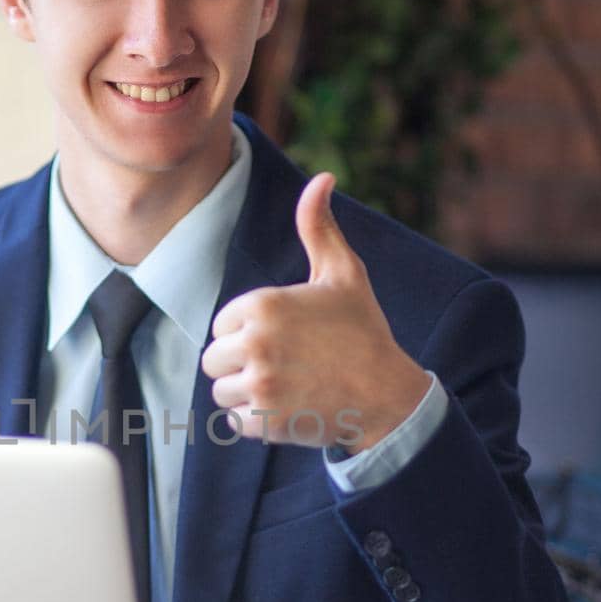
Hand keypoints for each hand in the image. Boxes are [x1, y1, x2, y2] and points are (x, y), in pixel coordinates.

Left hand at [201, 174, 430, 449]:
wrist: (386, 395)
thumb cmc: (362, 331)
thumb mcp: (342, 274)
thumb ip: (319, 227)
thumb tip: (322, 178)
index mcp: (264, 304)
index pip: (223, 324)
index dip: (249, 333)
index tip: (285, 338)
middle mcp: (257, 343)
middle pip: (214, 359)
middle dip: (241, 365)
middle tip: (283, 366)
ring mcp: (260, 384)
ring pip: (221, 392)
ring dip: (246, 394)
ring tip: (285, 387)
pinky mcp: (264, 421)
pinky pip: (235, 423)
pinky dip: (256, 422)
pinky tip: (288, 408)